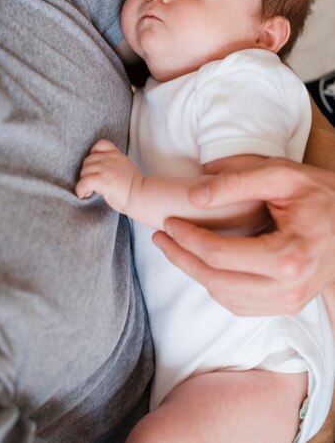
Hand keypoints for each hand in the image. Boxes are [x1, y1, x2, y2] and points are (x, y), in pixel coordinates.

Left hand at [76, 139, 142, 212]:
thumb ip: (114, 162)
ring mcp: (106, 169)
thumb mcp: (125, 166)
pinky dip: (81, 189)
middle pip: (88, 161)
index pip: (100, 144)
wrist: (141, 196)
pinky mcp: (102, 180)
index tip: (95, 167)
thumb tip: (100, 168)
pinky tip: (85, 194)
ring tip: (89, 191)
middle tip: (92, 184)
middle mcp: (110, 159)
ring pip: (84, 171)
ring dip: (84, 182)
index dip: (93, 154)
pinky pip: (84, 182)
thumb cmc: (134, 187)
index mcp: (116, 155)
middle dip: (87, 172)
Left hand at [153, 158, 334, 315]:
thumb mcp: (281, 174)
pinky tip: (205, 264)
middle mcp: (288, 288)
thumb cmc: (319, 194)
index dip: (185, 238)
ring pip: (225, 298)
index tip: (168, 222)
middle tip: (161, 238)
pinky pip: (240, 305)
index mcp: (287, 256)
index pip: (218, 254)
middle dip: (180, 259)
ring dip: (195, 274)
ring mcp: (289, 302)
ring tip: (177, 249)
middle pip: (215, 282)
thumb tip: (194, 195)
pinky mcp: (287, 305)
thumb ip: (236, 180)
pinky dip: (217, 286)